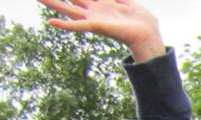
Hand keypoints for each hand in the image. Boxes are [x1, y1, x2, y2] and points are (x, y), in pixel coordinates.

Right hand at [37, 0, 164, 60]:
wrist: (149, 35)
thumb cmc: (143, 21)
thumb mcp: (130, 2)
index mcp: (102, 3)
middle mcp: (94, 10)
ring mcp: (93, 19)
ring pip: (68, 9)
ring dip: (52, 3)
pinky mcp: (96, 26)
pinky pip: (77, 26)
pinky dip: (65, 24)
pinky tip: (50, 21)